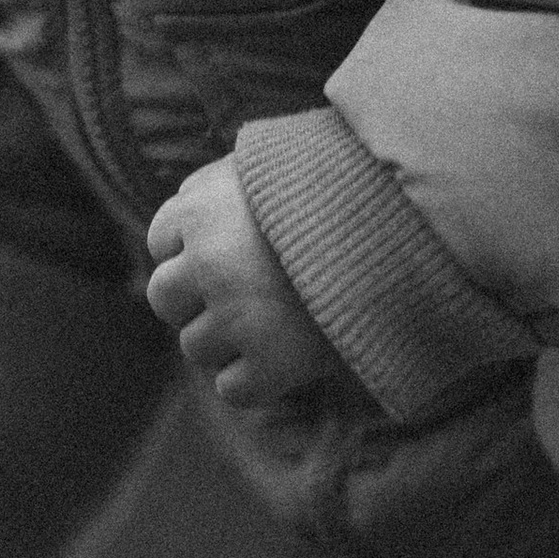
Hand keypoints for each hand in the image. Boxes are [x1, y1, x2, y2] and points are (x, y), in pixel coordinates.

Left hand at [144, 156, 335, 407]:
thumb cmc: (327, 193)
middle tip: (241, 290)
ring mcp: (238, 318)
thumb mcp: (263, 168)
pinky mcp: (273, 365)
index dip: (194, 245)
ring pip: (194, 346)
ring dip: (225, 338)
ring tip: (271, 317)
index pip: (160, 242)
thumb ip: (214, 185)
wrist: (398, 230)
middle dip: (195, 297)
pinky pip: (232, 389)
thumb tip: (179, 207)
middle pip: (164, 298)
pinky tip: (281, 353)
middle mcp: (209, 264)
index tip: (231, 244)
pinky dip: (253, 379)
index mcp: (200, 210)